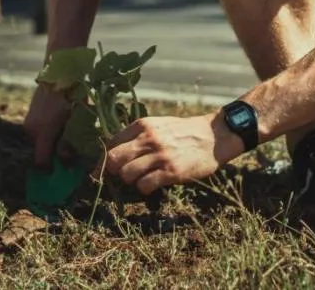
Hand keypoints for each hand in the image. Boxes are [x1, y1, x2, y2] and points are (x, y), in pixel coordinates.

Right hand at [23, 84, 73, 167]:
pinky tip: (61, 121)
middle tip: (72, 146)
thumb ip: (69, 143)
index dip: (51, 170)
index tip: (63, 171)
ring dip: (52, 141)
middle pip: (42, 152)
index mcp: (43, 133)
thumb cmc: (73, 95)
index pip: (41, 163)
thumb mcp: (77, 120)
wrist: (62, 70)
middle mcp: (31, 130)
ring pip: (41, 141)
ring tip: (68, 129)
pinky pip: (39, 131)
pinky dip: (49, 132)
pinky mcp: (30, 114)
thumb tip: (66, 163)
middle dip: (55, 154)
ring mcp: (29, 121)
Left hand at [104, 113, 244, 194]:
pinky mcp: (171, 171)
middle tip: (122, 177)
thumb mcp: (158, 125)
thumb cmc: (183, 132)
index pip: (110, 145)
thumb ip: (136, 136)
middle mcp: (148, 138)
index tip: (100, 173)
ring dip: (131, 181)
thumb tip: (112, 154)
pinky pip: (144, 186)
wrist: (214, 136)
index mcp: (142, 125)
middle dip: (114, 172)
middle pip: (113, 160)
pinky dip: (145, 188)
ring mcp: (160, 155)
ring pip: (126, 175)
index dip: (102, 162)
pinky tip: (154, 184)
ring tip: (143, 178)